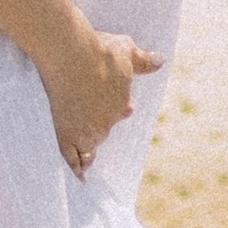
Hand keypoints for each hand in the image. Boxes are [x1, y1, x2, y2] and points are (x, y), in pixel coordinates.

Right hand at [38, 16, 160, 175]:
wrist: (70, 54)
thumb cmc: (100, 50)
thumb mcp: (127, 50)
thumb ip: (144, 60)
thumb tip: (161, 61)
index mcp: (122, 103)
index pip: (122, 110)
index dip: (117, 107)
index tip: (112, 102)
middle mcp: (107, 122)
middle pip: (104, 129)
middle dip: (100, 124)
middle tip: (89, 115)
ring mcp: (86, 131)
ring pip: (90, 149)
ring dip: (90, 152)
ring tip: (87, 162)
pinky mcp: (66, 135)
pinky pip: (72, 160)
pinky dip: (76, 170)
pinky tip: (78, 178)